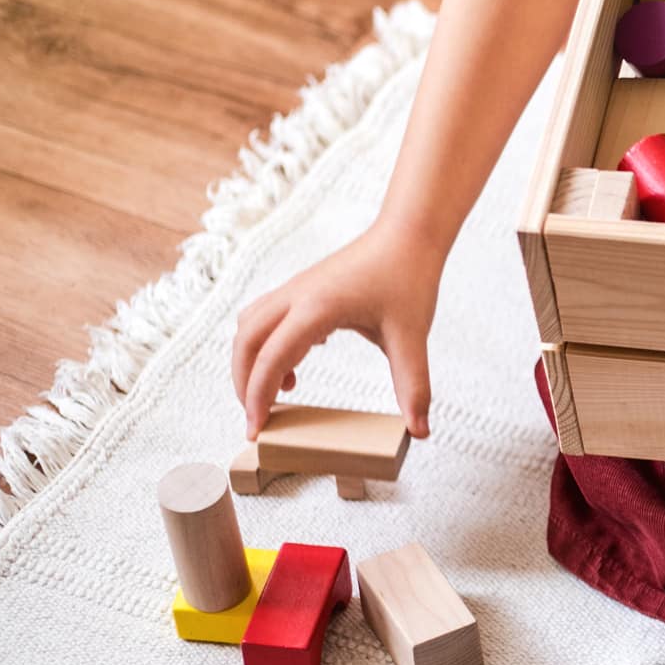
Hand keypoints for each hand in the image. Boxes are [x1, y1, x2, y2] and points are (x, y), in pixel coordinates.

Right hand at [231, 224, 441, 440]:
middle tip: (258, 417)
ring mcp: (295, 288)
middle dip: (243, 382)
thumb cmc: (409, 278)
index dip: (258, 397)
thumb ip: (414, 385)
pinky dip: (267, 344)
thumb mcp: (412, 336)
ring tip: (279, 393)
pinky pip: (266, 317)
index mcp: (316, 308)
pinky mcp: (302, 287)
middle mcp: (296, 295)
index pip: (271, 358)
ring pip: (249, 326)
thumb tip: (421, 431)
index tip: (256, 430)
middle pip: (245, 341)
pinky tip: (297, 365)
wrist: (408, 233)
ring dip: (251, 361)